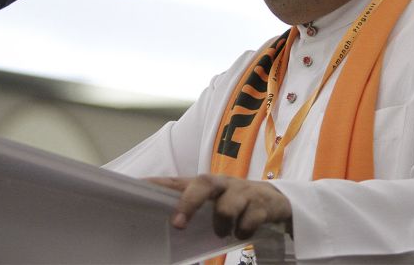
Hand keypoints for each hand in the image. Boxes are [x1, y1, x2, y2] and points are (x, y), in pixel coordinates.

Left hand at [147, 174, 291, 239]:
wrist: (276, 200)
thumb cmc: (234, 203)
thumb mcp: (212, 202)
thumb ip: (192, 207)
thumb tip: (167, 225)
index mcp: (205, 185)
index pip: (176, 181)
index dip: (157, 183)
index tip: (137, 187)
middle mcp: (222, 184)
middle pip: (203, 183)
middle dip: (189, 203)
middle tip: (178, 225)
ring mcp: (242, 192)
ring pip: (227, 206)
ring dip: (221, 225)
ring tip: (223, 233)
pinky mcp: (261, 203)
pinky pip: (249, 220)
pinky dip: (244, 231)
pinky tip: (244, 233)